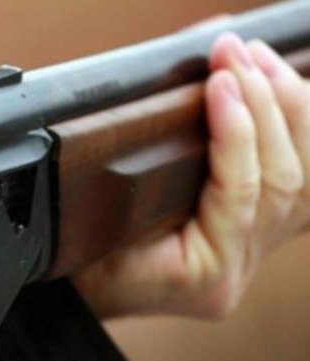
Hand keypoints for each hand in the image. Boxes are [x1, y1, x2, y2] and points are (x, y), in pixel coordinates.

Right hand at [73, 33, 309, 318]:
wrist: (86, 294)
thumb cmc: (83, 262)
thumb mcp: (98, 223)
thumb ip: (134, 176)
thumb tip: (175, 104)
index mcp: (200, 275)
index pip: (240, 193)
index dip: (236, 131)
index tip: (220, 80)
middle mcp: (237, 271)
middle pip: (282, 181)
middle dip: (266, 106)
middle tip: (238, 55)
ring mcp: (251, 260)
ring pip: (301, 183)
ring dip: (287, 113)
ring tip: (261, 62)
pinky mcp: (254, 243)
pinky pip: (295, 189)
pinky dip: (294, 137)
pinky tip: (282, 96)